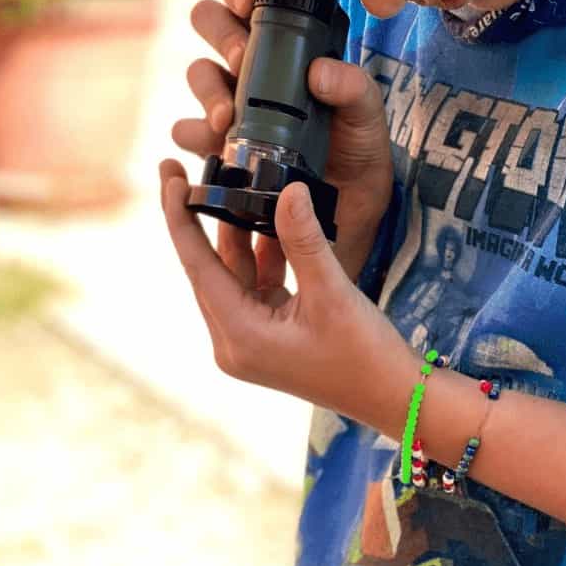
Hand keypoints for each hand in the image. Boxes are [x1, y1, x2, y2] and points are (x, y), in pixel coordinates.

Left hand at [158, 156, 414, 425]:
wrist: (394, 396)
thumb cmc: (364, 354)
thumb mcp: (332, 292)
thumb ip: (305, 239)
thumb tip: (288, 188)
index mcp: (239, 335)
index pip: (198, 265)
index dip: (181, 218)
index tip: (171, 177)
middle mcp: (234, 341)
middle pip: (209, 268)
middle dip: (202, 218)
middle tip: (190, 170)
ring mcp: (251, 340)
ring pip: (234, 273)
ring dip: (238, 232)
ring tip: (236, 183)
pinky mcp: (270, 335)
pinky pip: (256, 284)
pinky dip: (263, 253)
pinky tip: (272, 218)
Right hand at [171, 0, 394, 286]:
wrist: (349, 211)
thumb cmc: (360, 150)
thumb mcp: (368, 117)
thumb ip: (354, 89)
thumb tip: (319, 72)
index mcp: (289, 44)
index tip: (249, 4)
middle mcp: (254, 65)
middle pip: (211, 22)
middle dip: (220, 33)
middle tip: (241, 60)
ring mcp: (232, 102)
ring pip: (199, 73)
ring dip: (208, 88)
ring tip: (228, 117)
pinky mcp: (217, 144)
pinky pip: (186, 130)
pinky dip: (193, 133)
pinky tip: (213, 144)